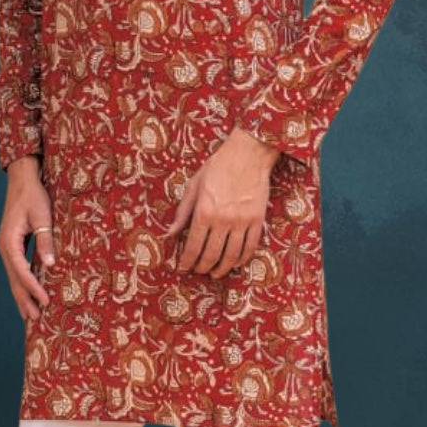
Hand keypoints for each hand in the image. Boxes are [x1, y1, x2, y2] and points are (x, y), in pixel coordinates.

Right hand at [0, 155, 56, 321]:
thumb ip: (45, 240)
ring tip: (30, 315)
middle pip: (14, 280)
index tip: (46, 302)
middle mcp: (5, 247)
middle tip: (35, 320)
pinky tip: (30, 292)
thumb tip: (49, 264)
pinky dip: (24, 283)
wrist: (22, 179)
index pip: (21, 271)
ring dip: (23, 295)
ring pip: (14, 277)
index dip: (34, 288)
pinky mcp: (13, 244)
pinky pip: (18, 269)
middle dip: (24, 300)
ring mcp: (8, 247)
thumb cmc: (33, 195)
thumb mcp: (42, 216)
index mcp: (9, 242)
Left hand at [162, 129, 280, 277]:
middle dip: (203, 267)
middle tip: (198, 271)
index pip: (193, 246)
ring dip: (222, 268)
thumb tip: (169, 234)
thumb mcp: (194, 186)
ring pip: (231, 255)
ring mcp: (242, 221)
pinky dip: (242, 259)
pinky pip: (250, 247)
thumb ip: (182, 213)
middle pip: (211, 254)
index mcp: (204, 212)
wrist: (248, 153)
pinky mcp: (257, 220)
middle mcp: (223, 220)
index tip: (183, 268)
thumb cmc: (217, 167)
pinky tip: (235, 263)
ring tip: (216, 273)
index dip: (187, 261)